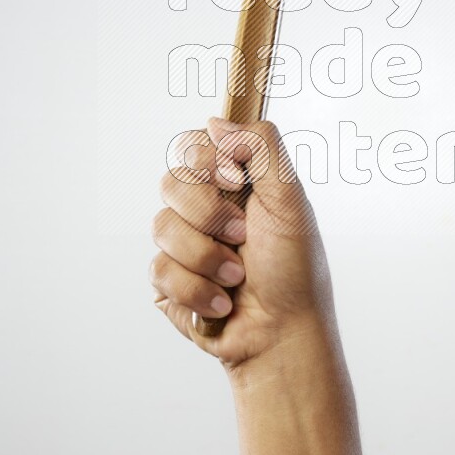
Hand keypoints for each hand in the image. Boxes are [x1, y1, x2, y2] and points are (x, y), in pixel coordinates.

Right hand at [150, 118, 334, 369]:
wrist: (282, 332)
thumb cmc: (294, 269)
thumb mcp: (290, 198)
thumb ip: (260, 147)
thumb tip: (217, 122)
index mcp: (232, 183)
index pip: (193, 146)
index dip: (206, 161)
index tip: (233, 180)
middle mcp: (204, 209)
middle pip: (172, 181)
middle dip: (210, 215)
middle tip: (242, 238)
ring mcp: (183, 244)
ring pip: (161, 226)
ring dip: (206, 257)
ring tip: (236, 278)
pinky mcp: (168, 281)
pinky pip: (159, 269)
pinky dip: (196, 289)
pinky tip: (221, 303)